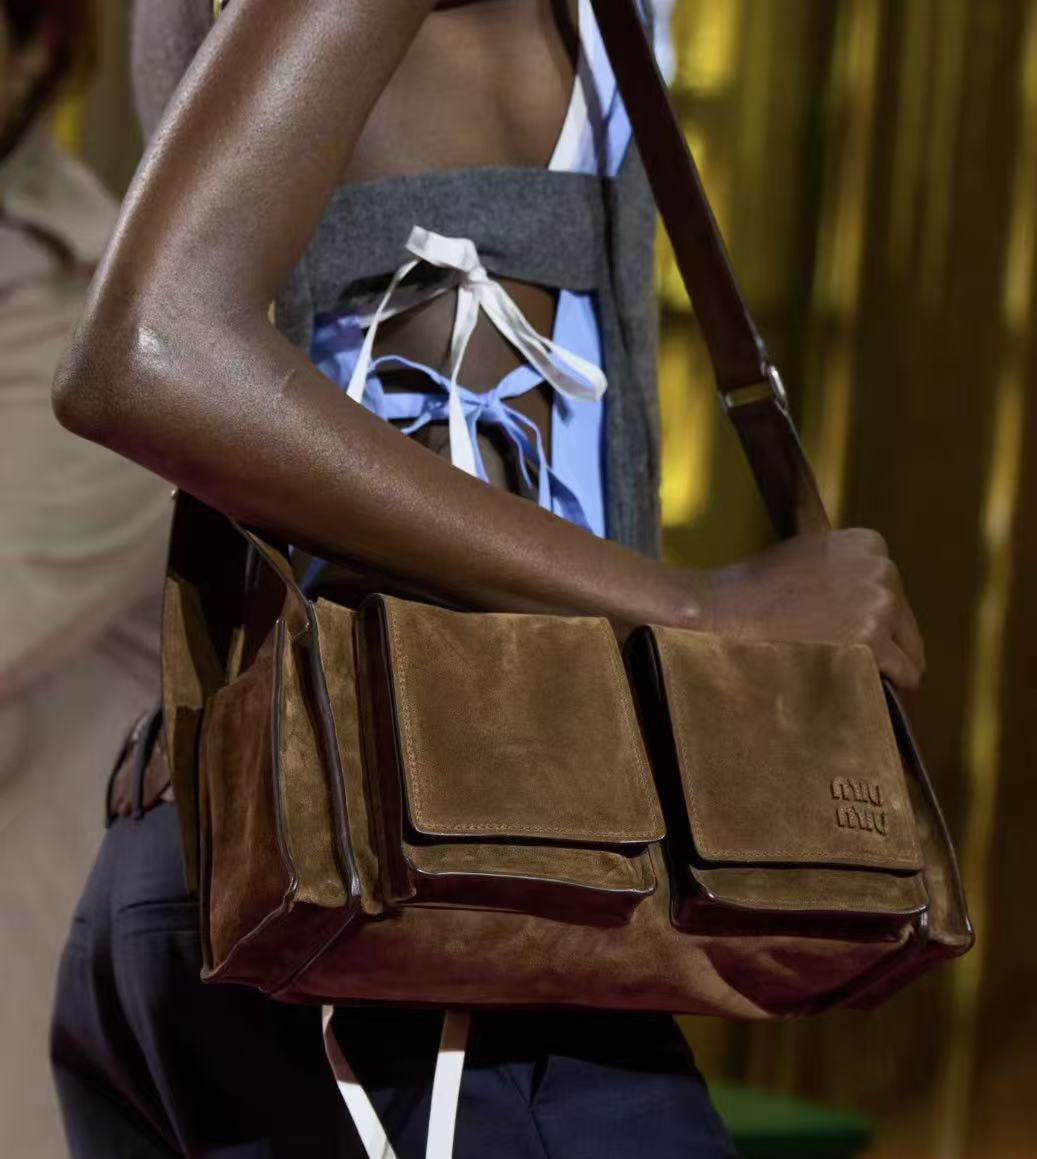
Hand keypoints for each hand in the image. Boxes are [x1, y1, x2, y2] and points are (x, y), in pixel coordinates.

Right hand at [691, 529, 925, 693]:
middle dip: (882, 650)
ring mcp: (881, 603)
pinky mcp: (873, 639)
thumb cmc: (754, 590)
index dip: (875, 625)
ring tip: (845, 680)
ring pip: (908, 656)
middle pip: (905, 626)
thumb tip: (843, 566)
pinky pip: (903, 677)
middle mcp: (883, 568)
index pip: (895, 597)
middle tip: (844, 665)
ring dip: (882, 672)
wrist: (723, 611)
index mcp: (869, 544)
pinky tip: (856, 690)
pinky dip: (885, 690)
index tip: (846, 637)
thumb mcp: (804, 553)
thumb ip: (839, 565)